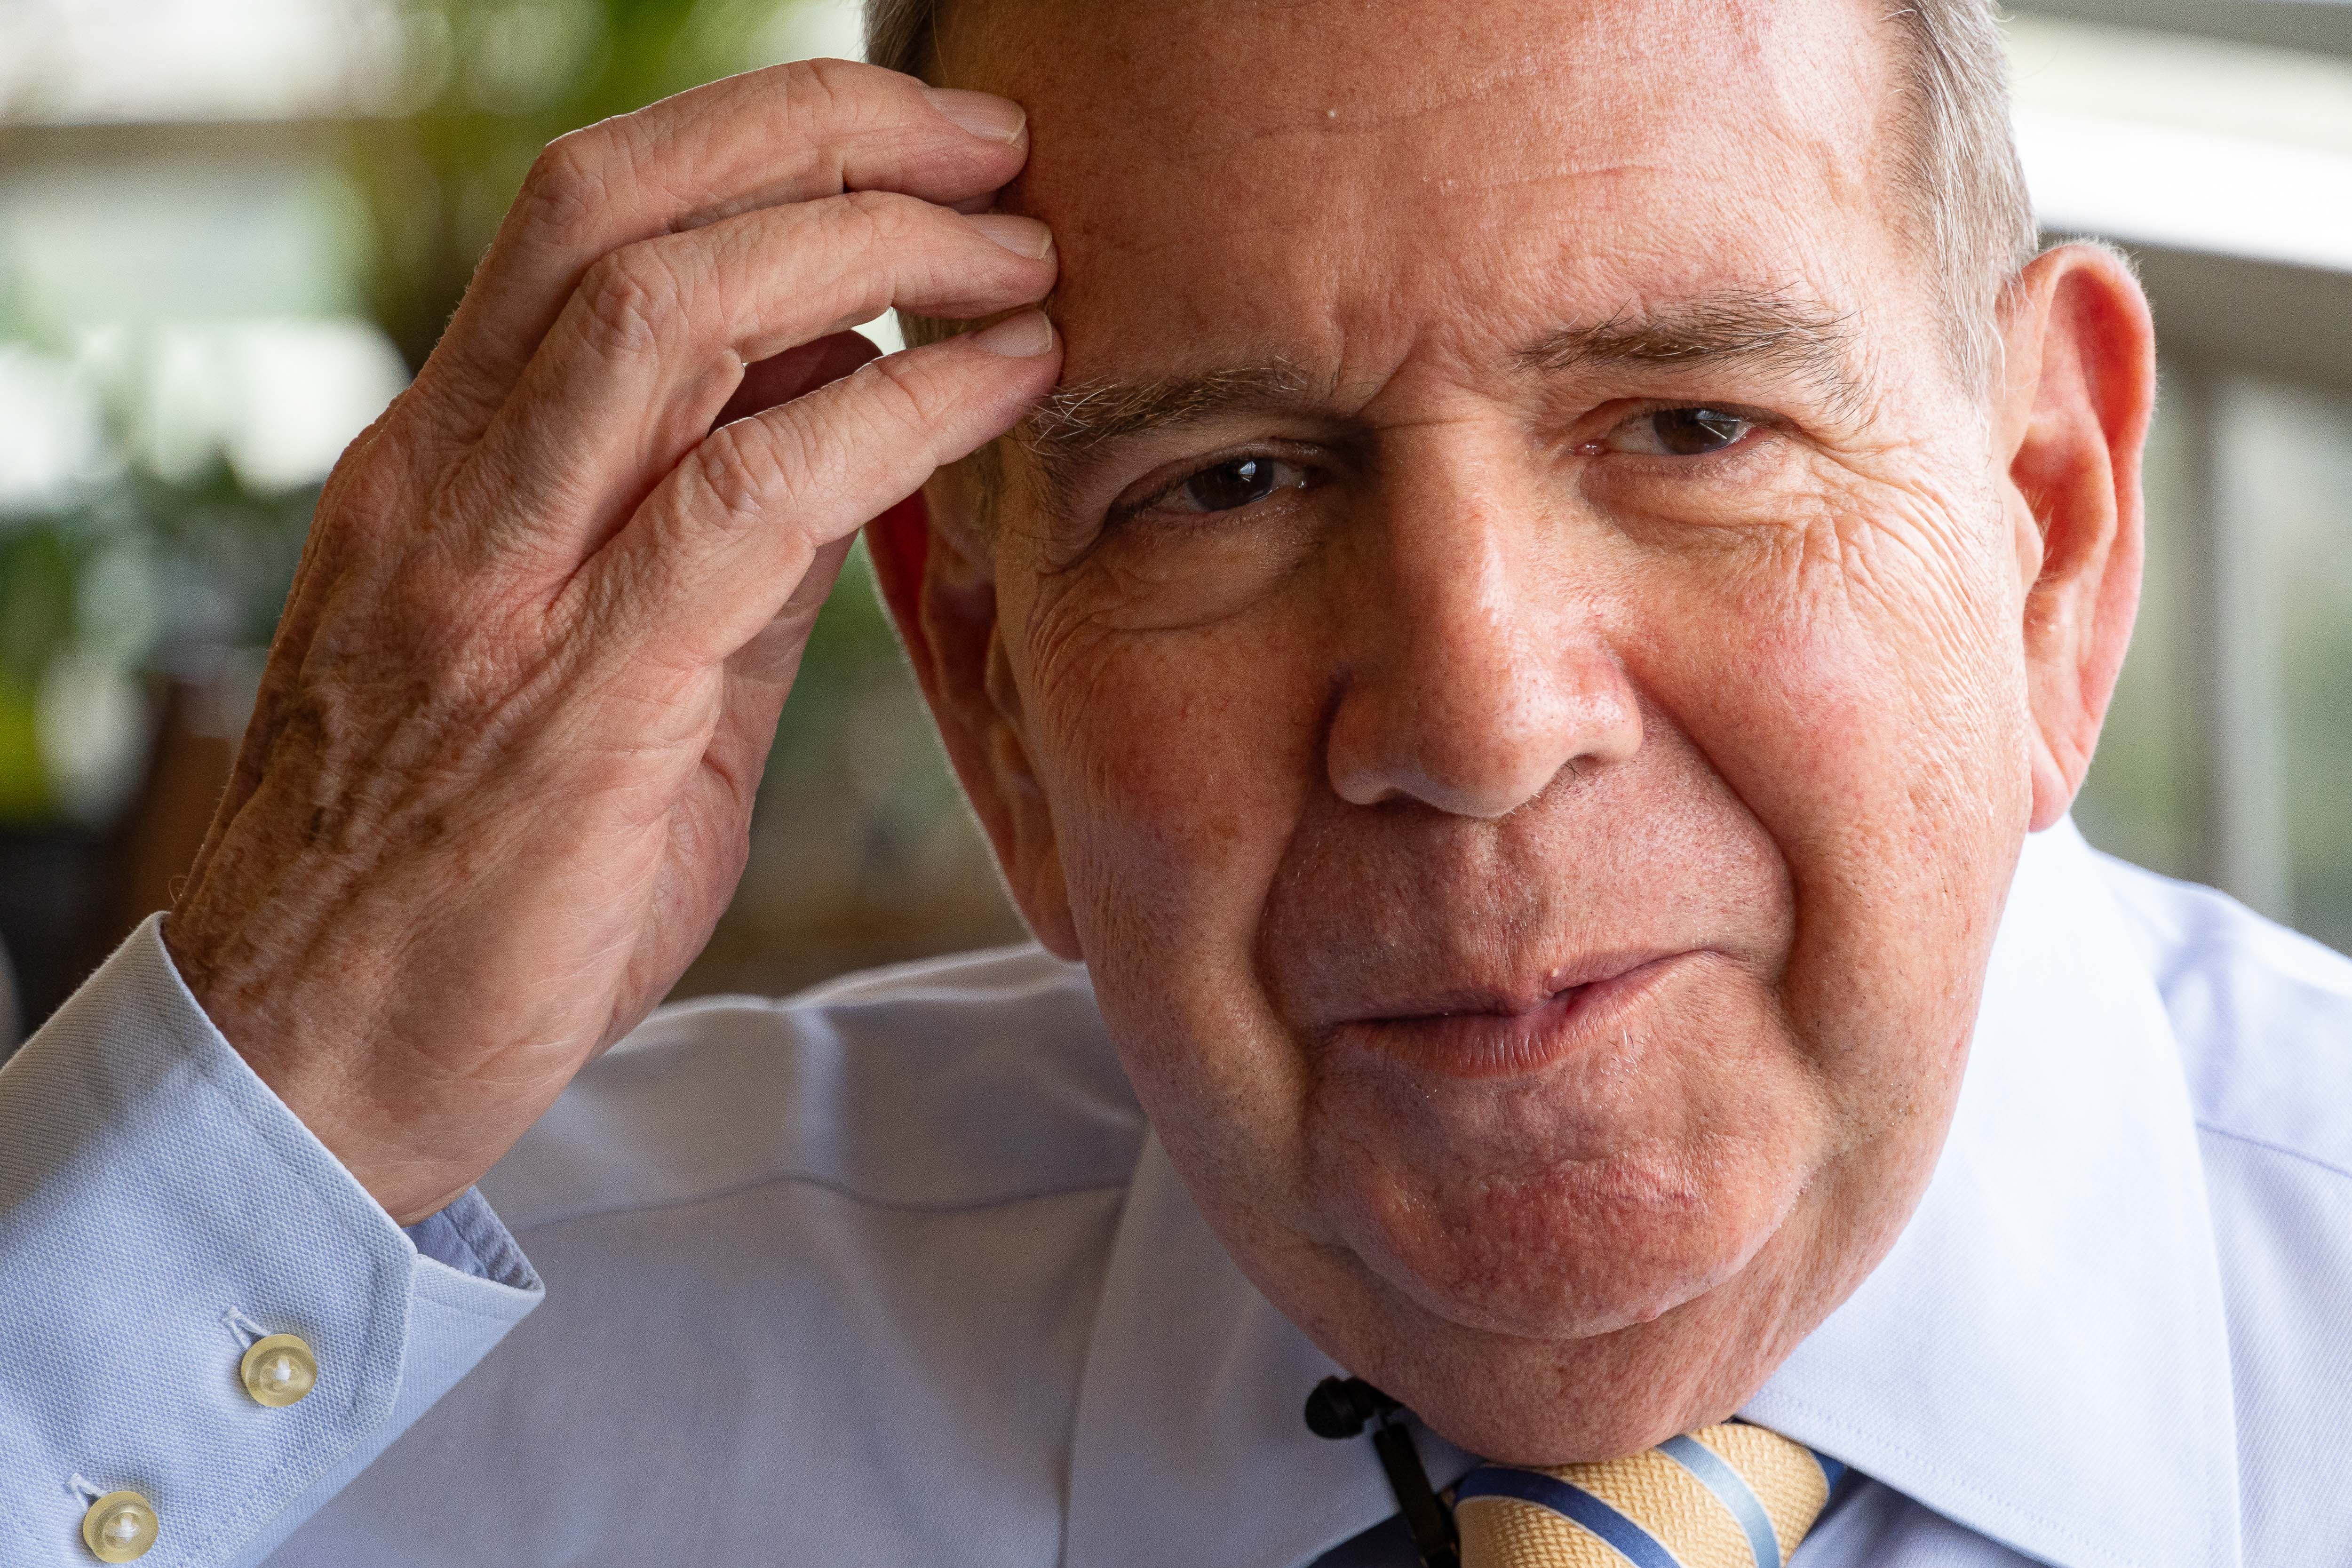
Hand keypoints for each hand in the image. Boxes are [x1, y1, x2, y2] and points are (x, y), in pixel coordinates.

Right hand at [163, 61, 1059, 1222]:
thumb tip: (847, 425)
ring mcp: (491, 586)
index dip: (762, 148)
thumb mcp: (608, 688)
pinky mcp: (570, 701)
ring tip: (1021, 253)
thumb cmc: (461, 890)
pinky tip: (1004, 388)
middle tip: (990, 148)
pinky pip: (746, 500)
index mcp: (441, 472)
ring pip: (662, 312)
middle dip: (824, 137)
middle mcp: (445, 489)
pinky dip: (895, 416)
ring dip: (870, 246)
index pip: (585, 225)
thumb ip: (719, 556)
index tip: (915, 158)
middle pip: (614, 207)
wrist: (308, 1075)